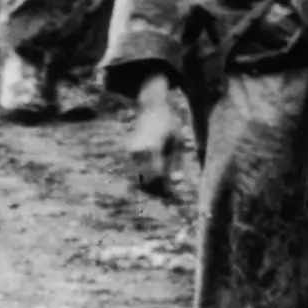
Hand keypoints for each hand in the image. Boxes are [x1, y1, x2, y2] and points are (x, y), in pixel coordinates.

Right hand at [120, 78, 183, 199]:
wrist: (151, 106)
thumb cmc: (170, 122)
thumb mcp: (178, 141)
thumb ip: (177, 163)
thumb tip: (177, 183)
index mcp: (152, 147)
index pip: (158, 177)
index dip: (167, 190)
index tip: (176, 199)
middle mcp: (138, 152)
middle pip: (147, 182)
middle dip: (159, 194)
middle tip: (172, 201)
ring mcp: (131, 153)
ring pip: (139, 180)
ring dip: (152, 190)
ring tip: (166, 195)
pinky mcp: (129, 154)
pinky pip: (137, 174)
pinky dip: (147, 182)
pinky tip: (158, 184)